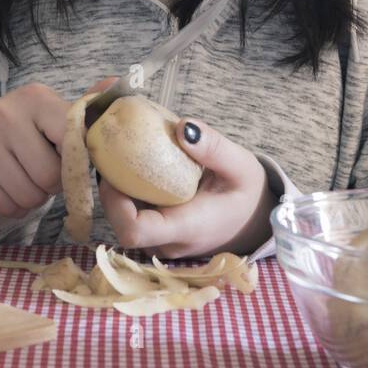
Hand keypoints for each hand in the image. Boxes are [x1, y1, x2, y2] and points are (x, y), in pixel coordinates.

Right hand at [0, 78, 114, 217]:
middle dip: (52, 184)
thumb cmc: (27, 129)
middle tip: (42, 171)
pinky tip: (7, 187)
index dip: (74, 160)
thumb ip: (87, 107)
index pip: (71, 142)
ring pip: (28, 196)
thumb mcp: (55, 113)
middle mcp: (5, 115)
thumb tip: (116, 81)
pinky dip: (13, 206)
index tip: (68, 159)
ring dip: (33, 198)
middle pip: (49, 177)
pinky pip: (6, 207)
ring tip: (25, 178)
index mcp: (35, 98)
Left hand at [96, 108, 276, 259]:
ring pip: (125, 219)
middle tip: (110, 149)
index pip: (134, 231)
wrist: (257, 220)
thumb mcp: (241, 166)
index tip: (113, 170)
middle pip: (121, 224)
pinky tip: (133, 163)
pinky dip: (129, 190)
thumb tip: (182, 126)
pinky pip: (136, 214)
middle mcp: (169, 241)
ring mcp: (163, 240)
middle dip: (110, 189)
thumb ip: (213, 148)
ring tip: (119, 151)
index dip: (114, 203)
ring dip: (117, 188)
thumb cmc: (249, 194)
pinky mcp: (161, 232)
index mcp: (186, 227)